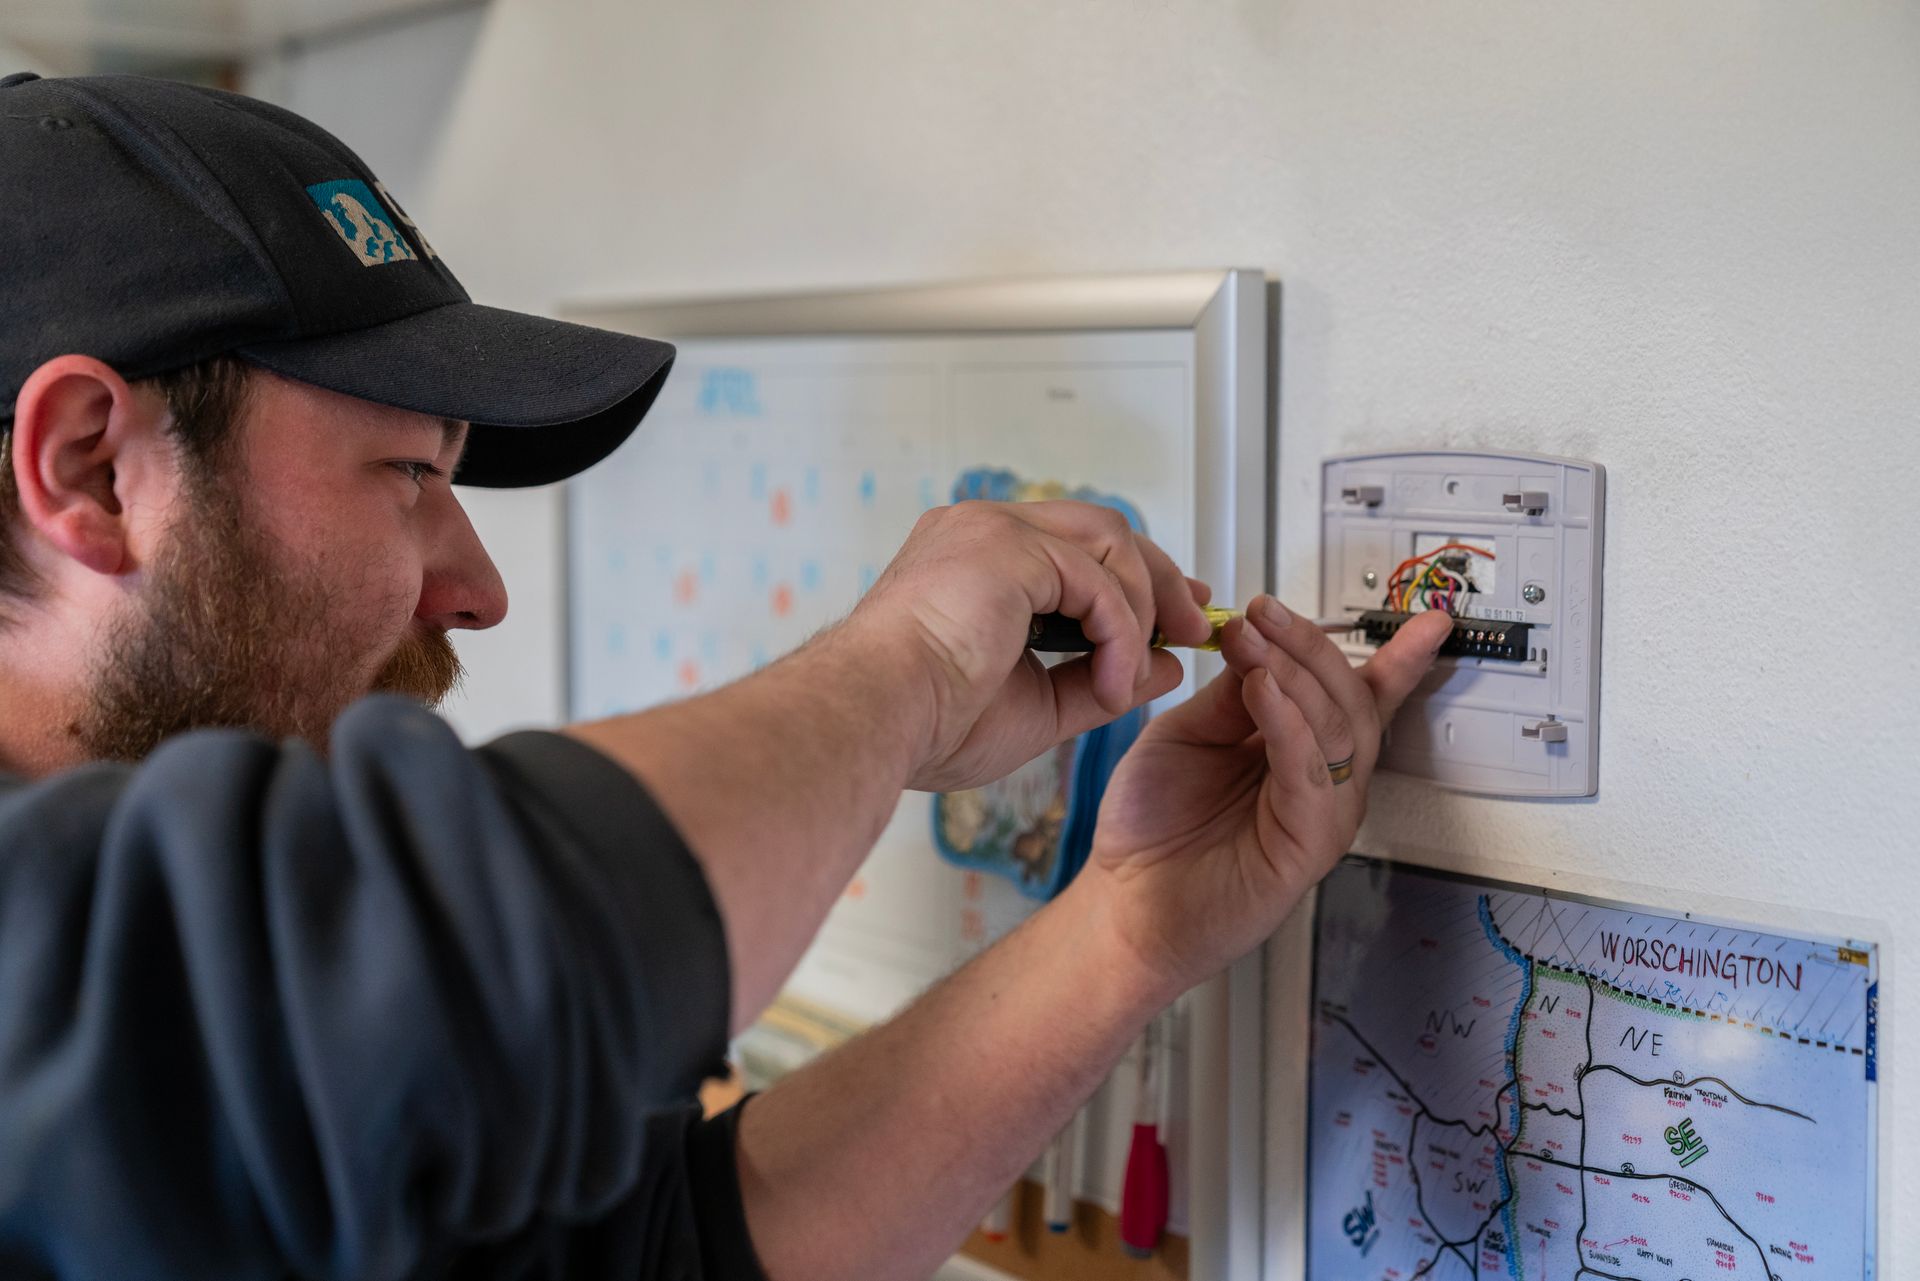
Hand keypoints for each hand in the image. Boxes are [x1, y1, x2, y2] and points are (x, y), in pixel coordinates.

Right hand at [844, 500, 1212, 793]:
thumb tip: (1167, 667)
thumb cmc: (930, 722)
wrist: (879, 719)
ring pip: (1108, 542)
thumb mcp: (1037, 705)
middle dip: (1158, 577)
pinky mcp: (1007, 546)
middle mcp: (981, 530)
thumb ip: (1101, 680)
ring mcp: (992, 529)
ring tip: (1140, 672)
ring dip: (1140, 609)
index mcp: (976, 560)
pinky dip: (1119, 631)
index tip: (1175, 618)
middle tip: (1195, 626)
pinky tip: (1112, 683)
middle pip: (1102, 530)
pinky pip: (1096, 578)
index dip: (1134, 577)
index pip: (1076, 546)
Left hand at [1081, 595, 1451, 994]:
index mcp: (1298, 754)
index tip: (1423, 622)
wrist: (1123, 903)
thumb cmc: (1150, 830)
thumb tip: (1260, 643)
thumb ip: (1230, 695)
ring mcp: (1319, 816)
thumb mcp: (1187, 735)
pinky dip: (1289, 724)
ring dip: (1296, 674)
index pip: (1357, 698)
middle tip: (1264, 611)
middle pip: (1351, 702)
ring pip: (1338, 731)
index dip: (1397, 661)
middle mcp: (1319, 784)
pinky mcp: (1305, 847)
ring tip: (1255, 640)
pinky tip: (1262, 688)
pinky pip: (1310, 773)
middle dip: (1310, 647)